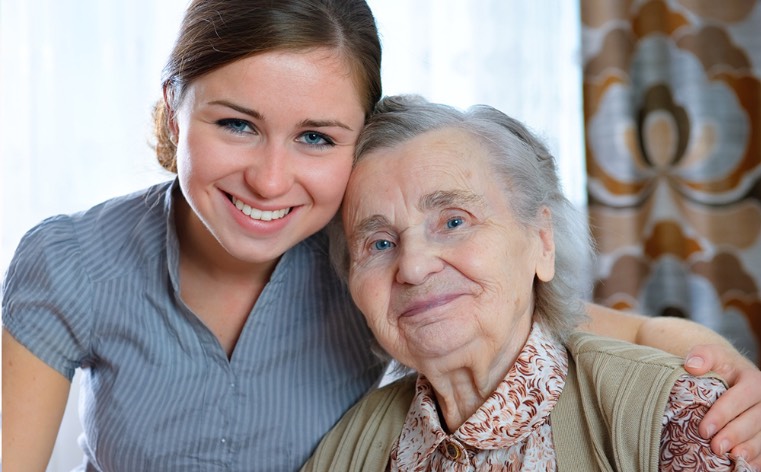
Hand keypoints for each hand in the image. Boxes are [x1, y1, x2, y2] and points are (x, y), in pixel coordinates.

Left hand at [685, 344, 760, 469]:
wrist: (729, 374)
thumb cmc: (717, 366)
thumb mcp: (710, 355)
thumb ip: (702, 355)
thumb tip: (692, 366)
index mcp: (753, 381)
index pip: (740, 398)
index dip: (723, 414)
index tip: (704, 429)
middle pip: (754, 420)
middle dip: (734, 435)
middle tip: (715, 447)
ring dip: (747, 449)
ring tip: (730, 457)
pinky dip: (756, 458)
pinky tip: (744, 465)